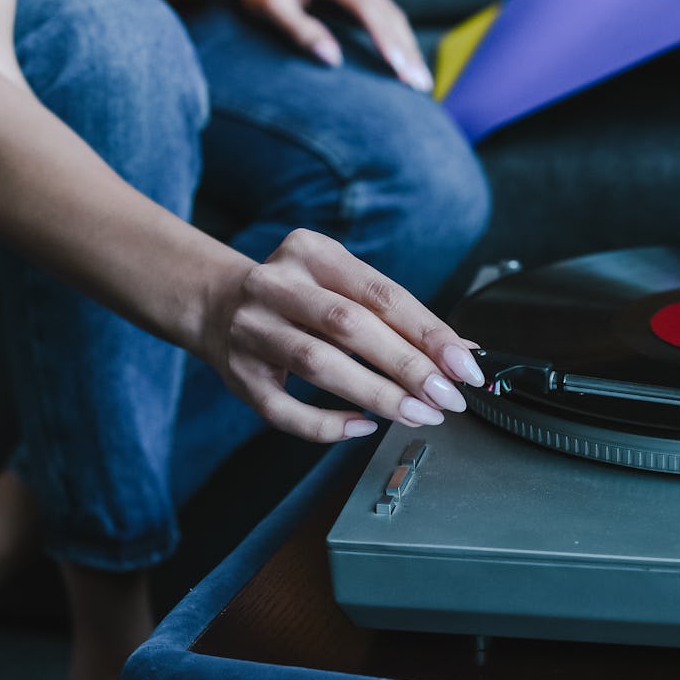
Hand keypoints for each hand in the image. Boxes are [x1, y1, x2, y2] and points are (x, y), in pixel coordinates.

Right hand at [207, 228, 484, 441]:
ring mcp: (252, 330)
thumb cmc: (297, 297)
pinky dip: (326, 424)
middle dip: (407, 365)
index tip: (464, 363)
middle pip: (350, 326)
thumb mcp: (340, 284)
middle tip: (447, 397)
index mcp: (312, 253)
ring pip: (318, 363)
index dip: (428, 331)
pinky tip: (362, 427)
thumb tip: (460, 352)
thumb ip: (394, 315)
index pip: (381, 293)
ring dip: (376, 393)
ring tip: (418, 414)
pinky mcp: (239, 375)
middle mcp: (276, 285)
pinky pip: (284, 409)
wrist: (215, 302)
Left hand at [230, 0, 433, 90]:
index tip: (400, 70)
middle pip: (389, 13)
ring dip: (409, 47)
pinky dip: (399, 39)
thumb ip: (301, 30)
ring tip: (422, 82)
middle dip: (407, 51)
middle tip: (422, 86)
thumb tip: (332, 59)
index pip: (368, 9)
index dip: (387, 41)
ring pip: (393, 13)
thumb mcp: (271, 7)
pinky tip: (408, 63)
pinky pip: (385, 14)